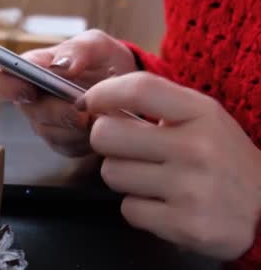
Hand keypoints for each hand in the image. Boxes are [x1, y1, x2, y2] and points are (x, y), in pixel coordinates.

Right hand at [0, 29, 137, 156]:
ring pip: (51, 132)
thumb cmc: (104, 60)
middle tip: (82, 110)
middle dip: (57, 111)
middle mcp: (32, 99)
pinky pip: (69, 147)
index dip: (8, 88)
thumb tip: (59, 67)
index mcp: (31, 70)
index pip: (1, 81)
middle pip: (30, 111)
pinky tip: (101, 124)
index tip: (29, 91)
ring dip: (77, 126)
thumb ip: (78, 50)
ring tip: (101, 113)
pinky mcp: (63, 143)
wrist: (127, 88)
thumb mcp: (97, 45)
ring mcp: (46, 123)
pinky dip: (87, 138)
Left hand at [79, 72, 260, 259]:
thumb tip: (97, 101)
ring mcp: (190, 188)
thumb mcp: (201, 118)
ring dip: (122, 176)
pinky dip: (137, 207)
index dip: (103, 93)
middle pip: (106, 135)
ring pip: (111, 174)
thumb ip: (155, 103)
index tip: (90, 102)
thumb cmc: (222, 157)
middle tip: (124, 147)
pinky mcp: (183, 224)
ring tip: (150, 177)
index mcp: (200, 113)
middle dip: (106, 141)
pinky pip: (127, 208)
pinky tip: (161, 203)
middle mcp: (196, 148)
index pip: (138, 89)